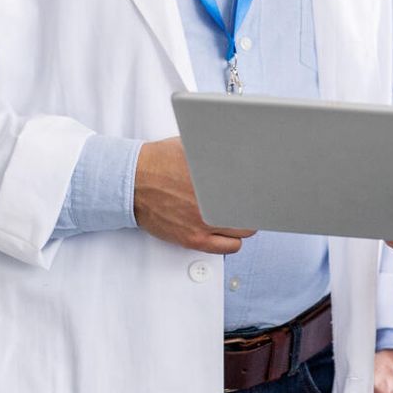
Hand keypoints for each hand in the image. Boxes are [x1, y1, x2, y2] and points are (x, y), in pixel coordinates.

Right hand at [134, 138, 256, 254]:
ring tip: (237, 215)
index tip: (262, 186)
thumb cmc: (158, 162)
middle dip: (251, 204)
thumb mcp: (190, 145)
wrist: (131, 182)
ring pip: (243, 232)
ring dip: (243, 223)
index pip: (252, 185)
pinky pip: (226, 248)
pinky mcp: (192, 239)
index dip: (259, 187)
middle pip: (251, 210)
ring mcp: (202, 223)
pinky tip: (226, 231)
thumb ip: (214, 149)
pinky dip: (231, 241)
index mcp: (212, 176)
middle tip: (249, 200)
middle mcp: (210, 201)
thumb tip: (236, 145)